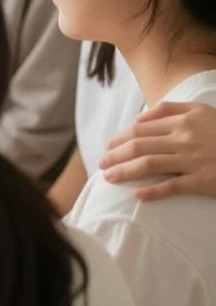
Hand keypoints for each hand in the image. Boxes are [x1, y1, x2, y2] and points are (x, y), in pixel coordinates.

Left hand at [100, 101, 215, 200]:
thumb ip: (170, 109)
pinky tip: (136, 195)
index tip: (108, 146)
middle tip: (101, 163)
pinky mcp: (203, 180)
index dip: (120, 138)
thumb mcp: (203, 111)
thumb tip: (139, 116)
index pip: (141, 129)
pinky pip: (172, 186)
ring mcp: (193, 160)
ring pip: (148, 164)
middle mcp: (185, 138)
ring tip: (108, 177)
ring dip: (124, 171)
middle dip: (115, 155)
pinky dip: (152, 191)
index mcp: (184, 120)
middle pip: (139, 145)